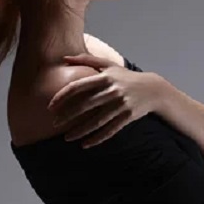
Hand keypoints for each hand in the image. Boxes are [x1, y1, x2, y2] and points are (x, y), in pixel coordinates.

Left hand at [47, 53, 162, 147]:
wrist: (153, 89)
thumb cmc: (125, 76)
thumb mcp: (108, 65)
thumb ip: (86, 59)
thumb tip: (63, 58)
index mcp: (104, 77)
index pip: (78, 86)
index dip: (62, 96)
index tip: (51, 106)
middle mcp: (111, 91)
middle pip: (85, 105)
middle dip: (67, 116)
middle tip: (54, 123)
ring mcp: (120, 105)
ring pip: (96, 121)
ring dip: (80, 131)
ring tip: (66, 138)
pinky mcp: (128, 117)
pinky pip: (110, 130)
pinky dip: (97, 138)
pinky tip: (85, 144)